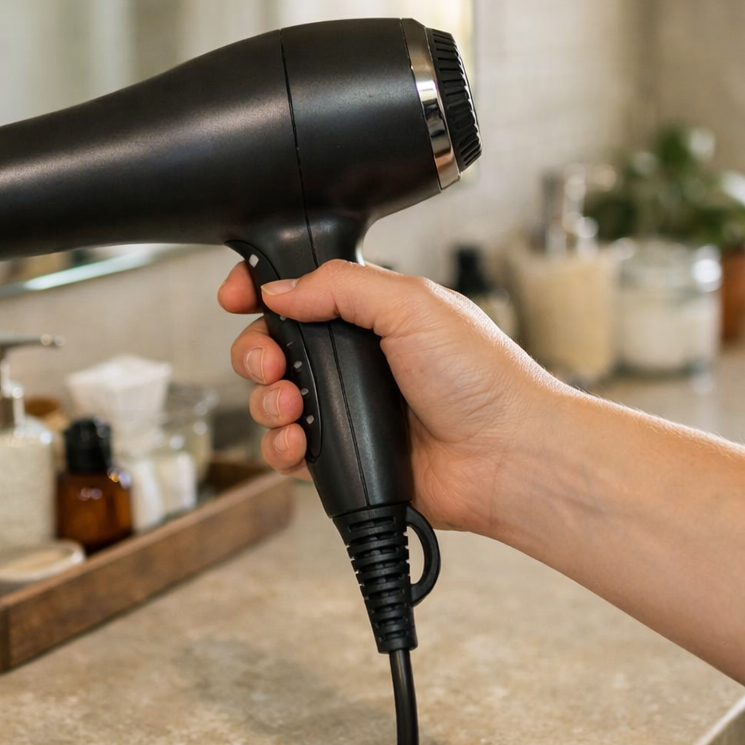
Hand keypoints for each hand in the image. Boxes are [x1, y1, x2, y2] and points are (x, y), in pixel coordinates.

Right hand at [218, 259, 570, 535]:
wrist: (508, 455)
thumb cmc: (482, 378)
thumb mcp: (412, 304)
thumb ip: (340, 285)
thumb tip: (280, 289)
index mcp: (370, 314)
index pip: (298, 292)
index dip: (260, 291)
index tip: (237, 296)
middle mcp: (353, 360)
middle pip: (271, 347)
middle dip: (256, 353)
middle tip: (271, 362)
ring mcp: (345, 410)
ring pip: (270, 400)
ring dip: (266, 401)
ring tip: (292, 406)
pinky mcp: (342, 458)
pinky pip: (286, 452)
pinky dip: (280, 447)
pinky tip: (299, 441)